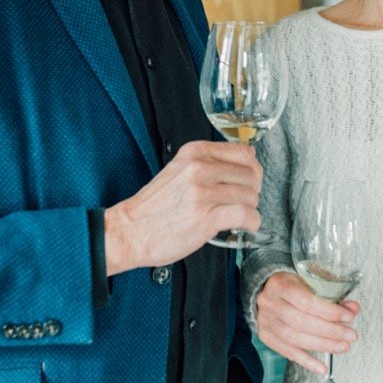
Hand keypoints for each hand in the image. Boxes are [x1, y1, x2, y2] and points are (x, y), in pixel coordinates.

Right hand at [104, 140, 261, 273]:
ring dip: (250, 208)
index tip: (247, 181)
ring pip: (251, 195)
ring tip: (236, 215)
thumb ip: (208, 163)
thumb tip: (247, 161)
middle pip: (251, 174)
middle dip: (252, 191)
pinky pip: (246, 215)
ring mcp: (203, 192)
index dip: (252, 169)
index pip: (244, 152)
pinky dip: (251, 222)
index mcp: (194, 152)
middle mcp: (199, 168)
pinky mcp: (206, 217)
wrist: (130, 231)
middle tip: (241, 202)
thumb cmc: (154, 206)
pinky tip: (242, 225)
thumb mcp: (179, 170)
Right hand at [254, 271, 358, 373]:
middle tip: (350, 336)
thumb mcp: (311, 282)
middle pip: (300, 322)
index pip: (305, 301)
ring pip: (294, 339)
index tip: (349, 317)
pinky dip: (307, 362)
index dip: (329, 311)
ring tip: (342, 347)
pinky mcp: (267, 337)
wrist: (266, 290)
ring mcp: (266, 322)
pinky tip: (322, 368)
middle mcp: (270, 304)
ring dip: (322, 345)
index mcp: (280, 285)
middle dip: (329, 331)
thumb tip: (353, 308)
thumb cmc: (292, 285)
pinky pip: (288, 352)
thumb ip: (332, 294)